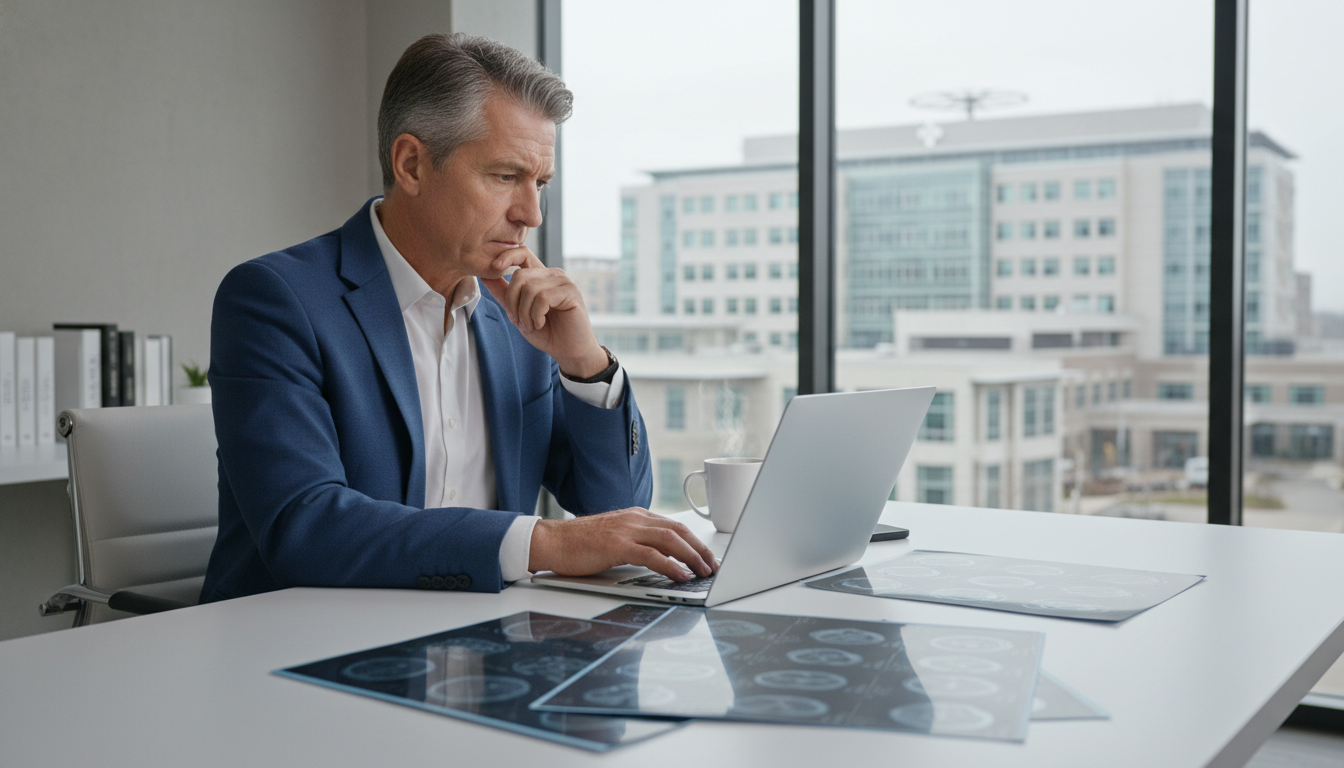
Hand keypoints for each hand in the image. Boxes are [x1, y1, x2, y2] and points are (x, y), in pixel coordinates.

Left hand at [480, 247, 608, 378]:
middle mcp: (552, 274)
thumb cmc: (546, 332)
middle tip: (519, 321)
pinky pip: (542, 298)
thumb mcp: (518, 312)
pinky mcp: (571, 291)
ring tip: (531, 326)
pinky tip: (541, 324)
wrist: (568, 351)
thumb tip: (483, 274)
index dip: (506, 255)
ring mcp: (563, 281)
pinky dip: (536, 315)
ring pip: (529, 288)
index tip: (494, 267)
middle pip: (520, 275)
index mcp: (540, 276)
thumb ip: (503, 293)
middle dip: (512, 302)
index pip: (522, 252)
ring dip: (525, 313)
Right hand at [529, 508, 718, 581]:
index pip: (675, 526)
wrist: (551, 541)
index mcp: (636, 516)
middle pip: (679, 530)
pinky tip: (681, 575)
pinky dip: (671, 565)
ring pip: (670, 540)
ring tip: (704, 572)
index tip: (707, 557)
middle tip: (714, 566)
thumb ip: (637, 543)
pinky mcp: (617, 545)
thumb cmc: (579, 544)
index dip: (695, 542)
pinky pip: (651, 555)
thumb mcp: (615, 538)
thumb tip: (661, 559)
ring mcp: (626, 530)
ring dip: (692, 557)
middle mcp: (635, 518)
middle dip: (700, 549)